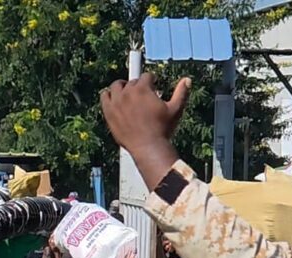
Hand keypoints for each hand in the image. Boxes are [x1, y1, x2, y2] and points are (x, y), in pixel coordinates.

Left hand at [100, 73, 190, 187]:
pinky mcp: (108, 112)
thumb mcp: (175, 109)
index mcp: (142, 89)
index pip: (147, 76)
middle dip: (139, 87)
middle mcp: (127, 93)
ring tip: (128, 94)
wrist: (148, 147)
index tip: (154, 87)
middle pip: (132, 82)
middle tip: (144, 96)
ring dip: (123, 87)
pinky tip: (115, 99)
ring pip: (116, 86)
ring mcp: (116, 102)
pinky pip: (104, 97)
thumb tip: (187, 80)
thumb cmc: (162, 129)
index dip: (152, 81)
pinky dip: (109, 96)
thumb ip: (181, 93)